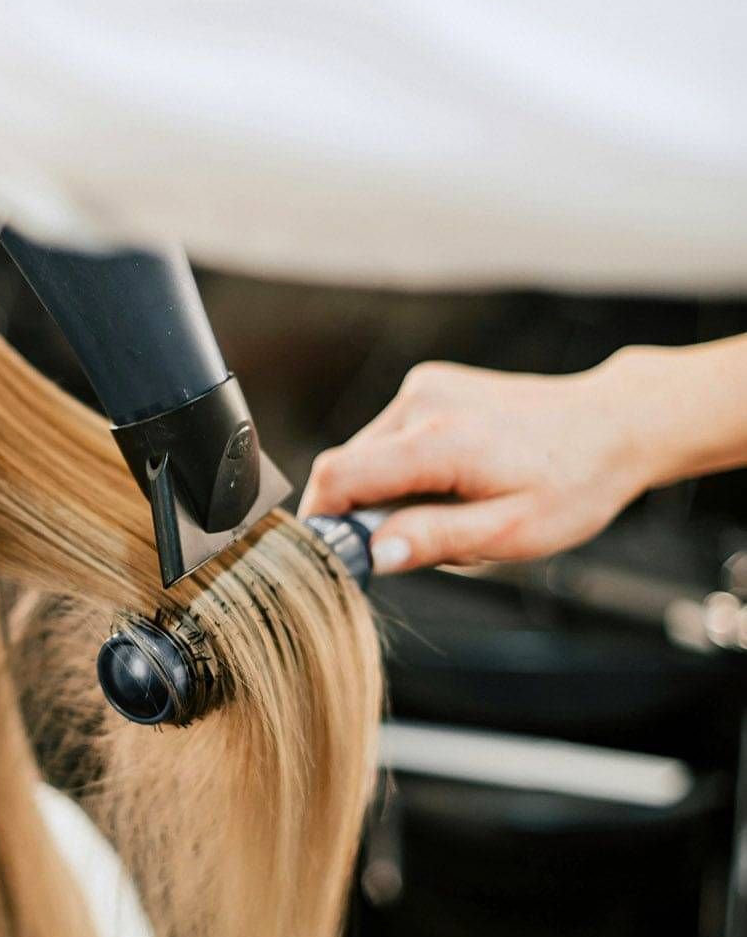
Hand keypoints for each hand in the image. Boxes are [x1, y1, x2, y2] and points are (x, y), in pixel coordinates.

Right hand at [300, 355, 656, 573]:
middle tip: (426, 537)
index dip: (323, 521)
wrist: (612, 425)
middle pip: (348, 468)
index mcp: (439, 441)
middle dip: (370, 512)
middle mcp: (423, 402)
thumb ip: (435, 541)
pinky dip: (408, 468)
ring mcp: (425, 386)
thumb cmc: (573, 483)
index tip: (339, 553)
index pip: (336, 478)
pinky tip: (454, 478)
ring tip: (450, 505)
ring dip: (391, 491)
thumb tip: (373, 554)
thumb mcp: (512, 533)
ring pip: (368, 455)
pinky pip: (391, 438)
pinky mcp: (430, 383)